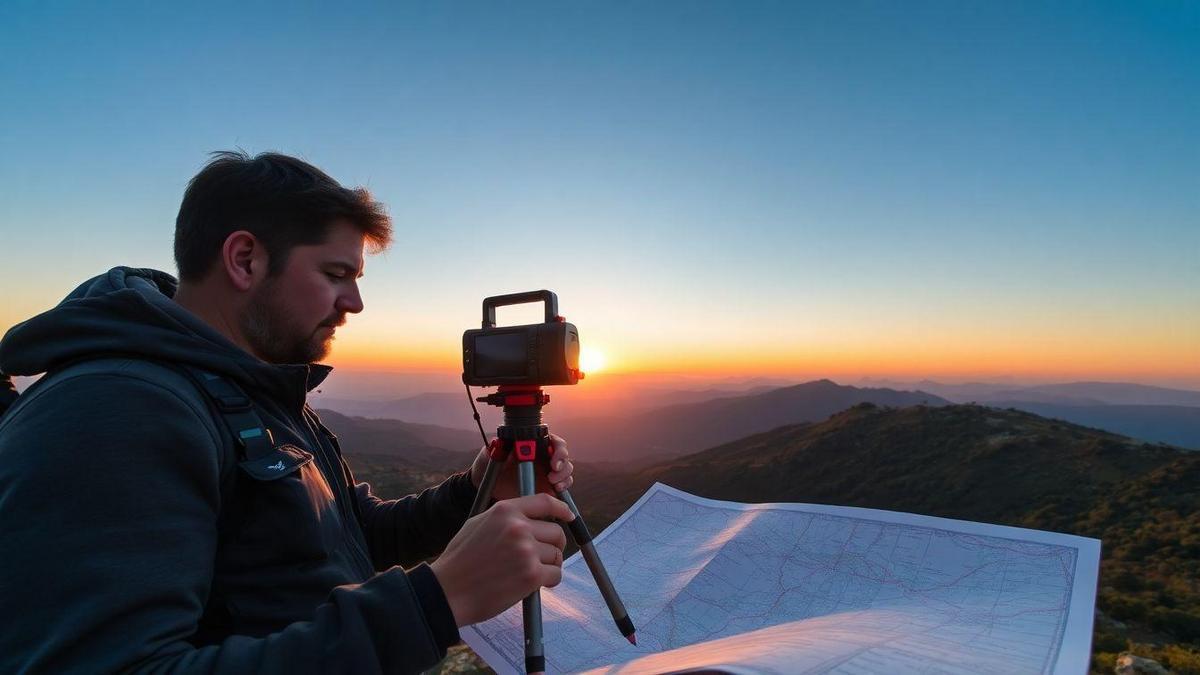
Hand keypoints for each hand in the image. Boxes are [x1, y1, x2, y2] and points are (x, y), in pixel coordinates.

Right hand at [430, 493, 573, 625]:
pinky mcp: (531, 575)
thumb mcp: (479, 524)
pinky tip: (532, 585)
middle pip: (556, 532)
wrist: (448, 591)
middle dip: (554, 546)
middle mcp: (518, 527)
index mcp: (505, 510)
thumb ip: (505, 518)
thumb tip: (531, 518)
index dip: (562, 508)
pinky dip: (549, 581)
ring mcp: (526, 550)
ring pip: (557, 555)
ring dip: (549, 565)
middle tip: (543, 557)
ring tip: (528, 572)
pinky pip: (556, 574)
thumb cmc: (460, 561)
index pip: (545, 502)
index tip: (568, 515)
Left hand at [470, 433, 574, 499]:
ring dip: (564, 476)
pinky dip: (563, 487)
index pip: (552, 440)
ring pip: (566, 470)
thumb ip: (496, 447)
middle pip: (563, 455)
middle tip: (555, 470)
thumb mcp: (491, 454)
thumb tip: (499, 442)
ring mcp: (546, 471)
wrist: (486, 485)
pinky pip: (562, 485)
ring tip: (554, 483)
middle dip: (563, 462)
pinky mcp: (547, 487)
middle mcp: (543, 456)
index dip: (557, 447)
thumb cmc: (489, 464)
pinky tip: (557, 489)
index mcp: (533, 444)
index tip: (552, 455)